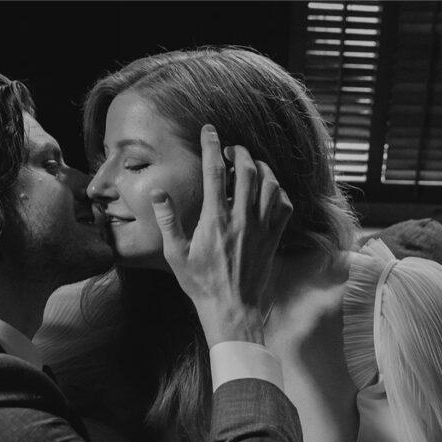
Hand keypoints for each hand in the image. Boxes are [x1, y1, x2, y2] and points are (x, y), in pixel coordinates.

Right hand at [150, 124, 291, 347]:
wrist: (231, 310)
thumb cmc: (201, 285)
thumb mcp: (176, 256)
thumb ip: (168, 221)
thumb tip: (157, 193)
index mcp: (215, 220)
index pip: (215, 171)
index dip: (212, 145)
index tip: (209, 130)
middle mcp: (242, 220)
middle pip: (247, 170)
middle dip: (239, 152)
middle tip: (230, 149)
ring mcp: (261, 229)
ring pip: (269, 184)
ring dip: (261, 167)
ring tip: (250, 165)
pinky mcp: (273, 239)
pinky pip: (284, 206)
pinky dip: (278, 192)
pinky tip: (268, 191)